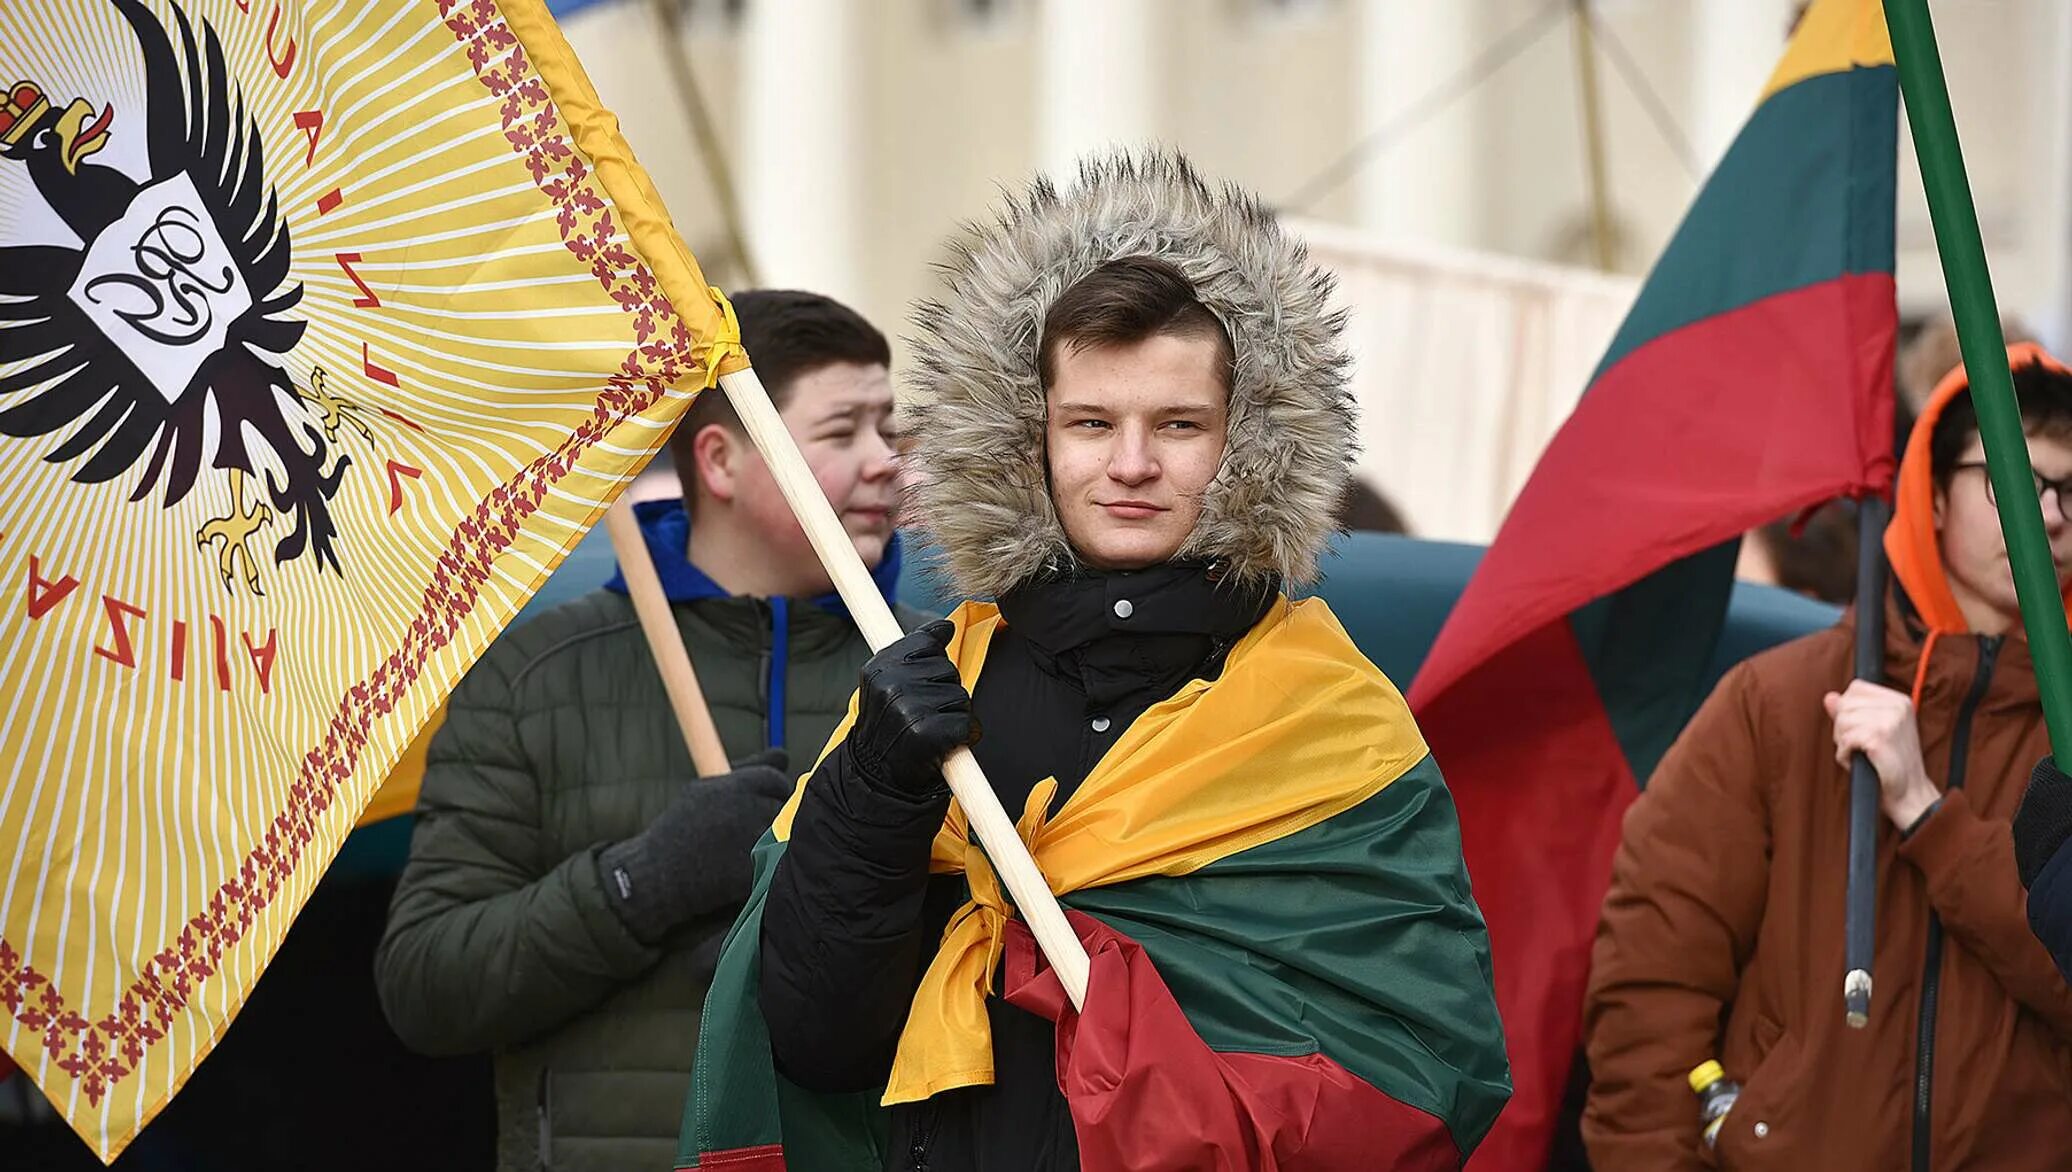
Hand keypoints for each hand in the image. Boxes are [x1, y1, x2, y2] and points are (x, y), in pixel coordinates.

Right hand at [598, 750, 795, 944]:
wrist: (657, 876)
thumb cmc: (681, 829)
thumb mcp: (706, 790)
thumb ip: (750, 770)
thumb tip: (783, 755)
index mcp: (735, 787)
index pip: (776, 780)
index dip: (771, 792)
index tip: (761, 802)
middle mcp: (747, 810)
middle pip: (783, 808)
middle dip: (769, 817)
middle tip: (744, 830)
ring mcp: (754, 842)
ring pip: (781, 838)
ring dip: (767, 843)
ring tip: (734, 851)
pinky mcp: (757, 871)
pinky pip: (774, 864)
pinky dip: (763, 868)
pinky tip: (735, 870)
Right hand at [849, 620, 977, 795]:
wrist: (876, 778)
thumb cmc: (889, 727)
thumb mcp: (889, 683)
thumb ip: (916, 652)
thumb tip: (947, 626)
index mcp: (879, 668)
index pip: (926, 641)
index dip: (933, 660)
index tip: (923, 680)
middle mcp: (891, 685)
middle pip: (948, 669)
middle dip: (944, 691)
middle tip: (923, 714)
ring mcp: (908, 709)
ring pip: (960, 697)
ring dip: (953, 715)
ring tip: (930, 730)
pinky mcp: (927, 734)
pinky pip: (966, 724)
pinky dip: (961, 737)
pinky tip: (940, 745)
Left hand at [1824, 681, 1938, 829]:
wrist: (1910, 794)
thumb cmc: (1891, 764)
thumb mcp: (1873, 731)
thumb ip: (1850, 711)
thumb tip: (1830, 697)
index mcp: (1899, 701)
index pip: (1856, 688)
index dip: (1848, 709)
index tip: (1861, 728)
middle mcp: (1897, 706)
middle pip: (1845, 704)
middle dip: (1843, 727)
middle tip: (1861, 746)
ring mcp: (1890, 720)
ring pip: (1842, 721)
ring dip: (1843, 742)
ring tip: (1862, 753)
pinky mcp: (1880, 737)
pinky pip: (1845, 740)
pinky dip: (1844, 755)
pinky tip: (1859, 761)